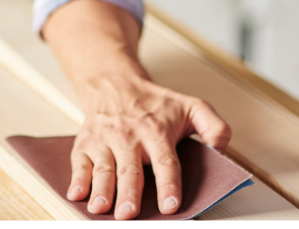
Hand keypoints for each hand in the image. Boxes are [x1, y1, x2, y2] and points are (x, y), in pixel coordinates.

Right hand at [66, 72, 230, 219]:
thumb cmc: (155, 102)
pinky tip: (77, 193)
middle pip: (130, 169)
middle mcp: (130, 137)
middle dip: (129, 192)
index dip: (168, 185)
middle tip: (129, 214)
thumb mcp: (192, 106)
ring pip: (104, 169)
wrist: (114, 84)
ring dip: (102, 190)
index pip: (165, 162)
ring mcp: (105, 140)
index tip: (170, 205)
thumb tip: (221, 152)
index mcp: (157, 132)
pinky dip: (77, 179)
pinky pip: (80, 163)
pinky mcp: (85, 144)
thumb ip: (214, 128)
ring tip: (101, 209)